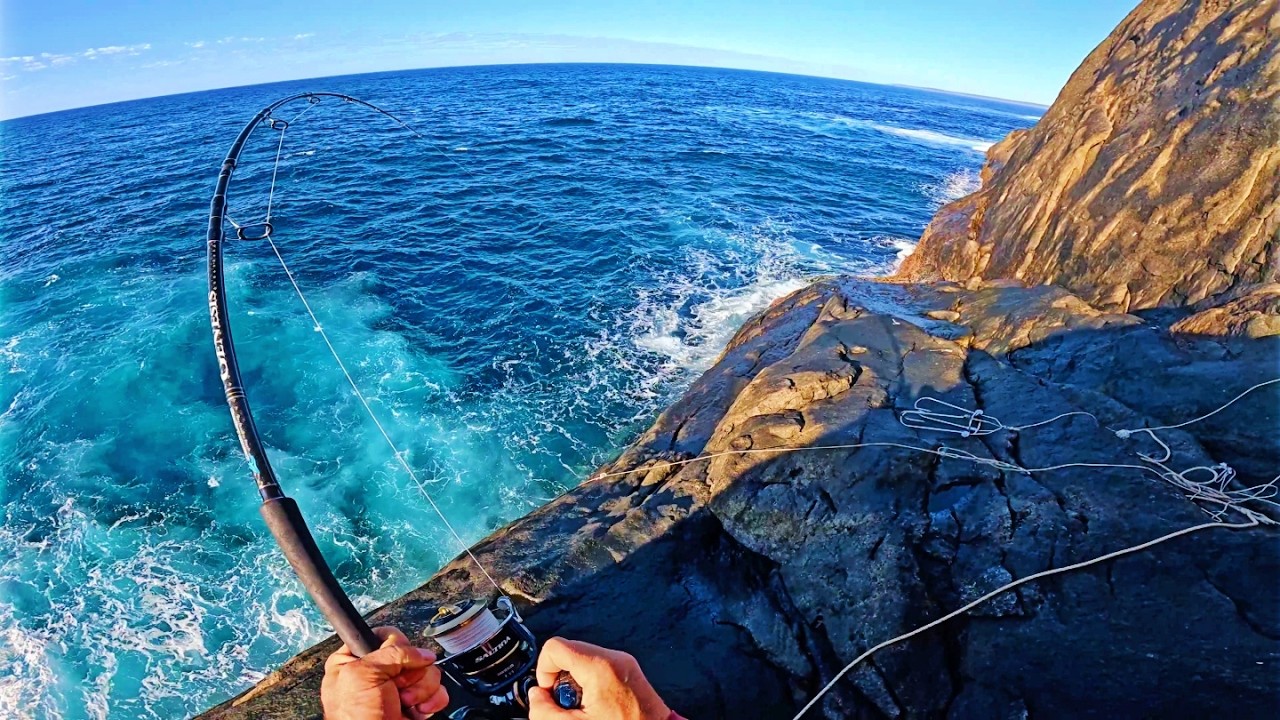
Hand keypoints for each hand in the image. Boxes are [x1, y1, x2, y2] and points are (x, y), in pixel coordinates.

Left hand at [321, 626, 449, 719]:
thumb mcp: (363, 675)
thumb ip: (391, 653)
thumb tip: (421, 653)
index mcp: (355, 661)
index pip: (386, 635)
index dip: (395, 645)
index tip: (393, 660)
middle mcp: (378, 673)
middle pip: (413, 654)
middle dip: (410, 673)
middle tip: (395, 689)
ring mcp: (399, 690)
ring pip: (428, 671)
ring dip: (421, 689)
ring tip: (404, 704)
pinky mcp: (415, 704)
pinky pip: (437, 691)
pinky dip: (432, 701)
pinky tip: (417, 711)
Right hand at [527, 637, 672, 719]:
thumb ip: (545, 712)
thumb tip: (536, 696)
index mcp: (599, 667)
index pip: (555, 647)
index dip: (544, 670)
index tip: (549, 692)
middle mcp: (614, 658)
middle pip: (569, 651)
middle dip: (560, 678)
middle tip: (567, 704)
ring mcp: (625, 662)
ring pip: (583, 658)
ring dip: (575, 681)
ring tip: (584, 707)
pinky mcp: (630, 669)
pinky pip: (599, 665)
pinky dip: (590, 681)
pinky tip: (596, 705)